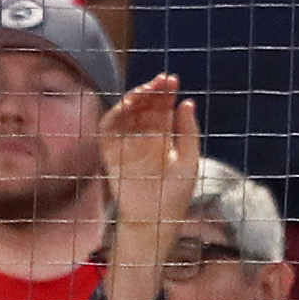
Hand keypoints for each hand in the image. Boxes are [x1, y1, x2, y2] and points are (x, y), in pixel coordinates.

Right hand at [100, 74, 202, 231]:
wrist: (153, 219)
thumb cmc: (175, 195)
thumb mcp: (189, 160)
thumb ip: (189, 132)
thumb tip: (187, 102)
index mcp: (163, 139)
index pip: (163, 109)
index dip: (166, 93)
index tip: (172, 80)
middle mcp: (144, 138)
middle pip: (145, 108)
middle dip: (152, 92)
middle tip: (161, 80)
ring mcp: (127, 145)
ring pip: (127, 114)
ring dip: (135, 99)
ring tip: (146, 90)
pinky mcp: (111, 153)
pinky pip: (109, 129)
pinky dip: (115, 115)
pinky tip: (127, 105)